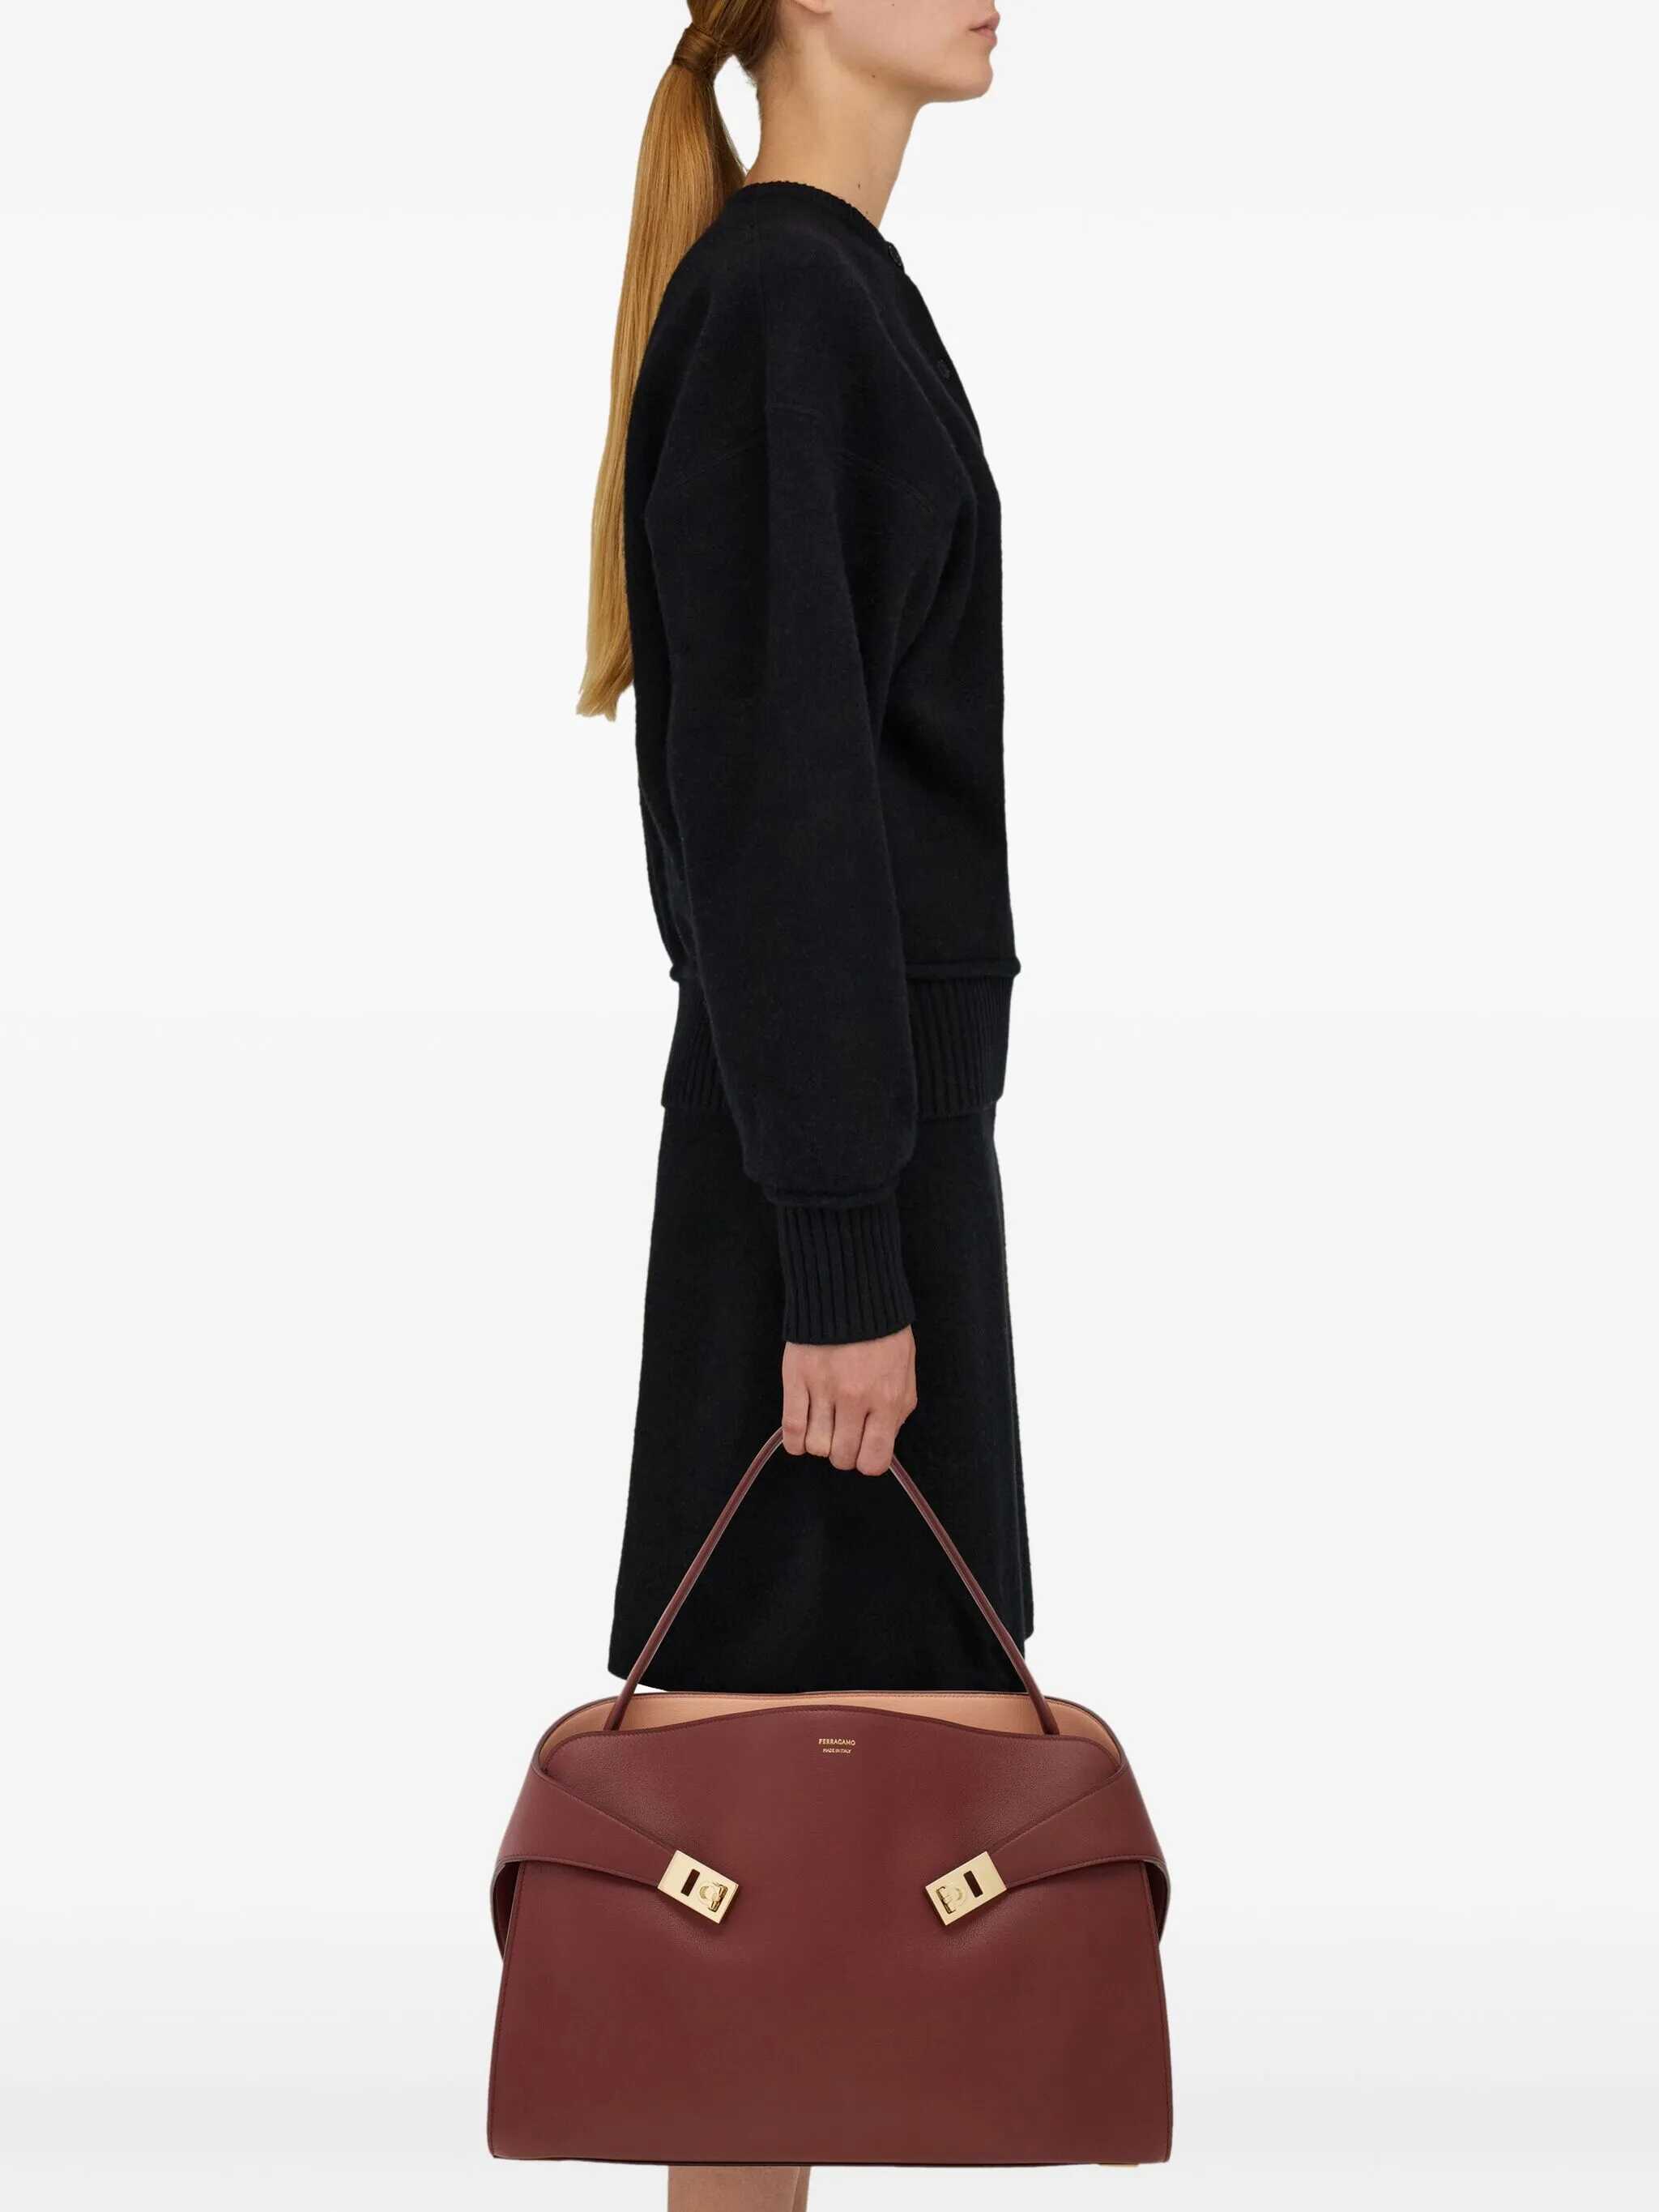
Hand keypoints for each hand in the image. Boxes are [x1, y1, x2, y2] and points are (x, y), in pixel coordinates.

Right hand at [782, 1327, 917, 1476]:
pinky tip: (801, 1435)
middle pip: (842, 1457)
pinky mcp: (796, 1379)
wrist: (851, 1292)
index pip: (874, 1460)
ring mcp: (824, 1390)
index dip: (867, 1461)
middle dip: (843, 1452)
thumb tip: (880, 1442)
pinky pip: (792, 1429)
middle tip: (842, 1435)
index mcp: (887, 1400)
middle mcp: (856, 1400)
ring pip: (817, 1447)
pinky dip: (795, 1441)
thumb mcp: (905, 1372)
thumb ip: (897, 1410)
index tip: (863, 1450)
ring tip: (823, 1427)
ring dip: (820, 1443)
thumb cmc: (882, 1333)